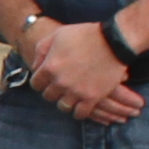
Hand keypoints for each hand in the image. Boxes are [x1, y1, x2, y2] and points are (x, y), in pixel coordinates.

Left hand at [20, 17, 141, 122]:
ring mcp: (76, 92)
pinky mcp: (92, 98)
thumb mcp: (57, 35)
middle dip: (53, 90)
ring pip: (63, 106)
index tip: (47, 79)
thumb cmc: (84, 35)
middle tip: (60, 86)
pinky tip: (81, 106)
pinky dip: (79, 112)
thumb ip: (42, 50)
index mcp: (50, 67)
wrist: (113, 42)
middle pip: (48, 96)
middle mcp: (60, 82)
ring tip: (70, 96)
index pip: (35, 84)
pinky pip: (80, 113)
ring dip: (65, 101)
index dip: (41, 81)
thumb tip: (35, 67)